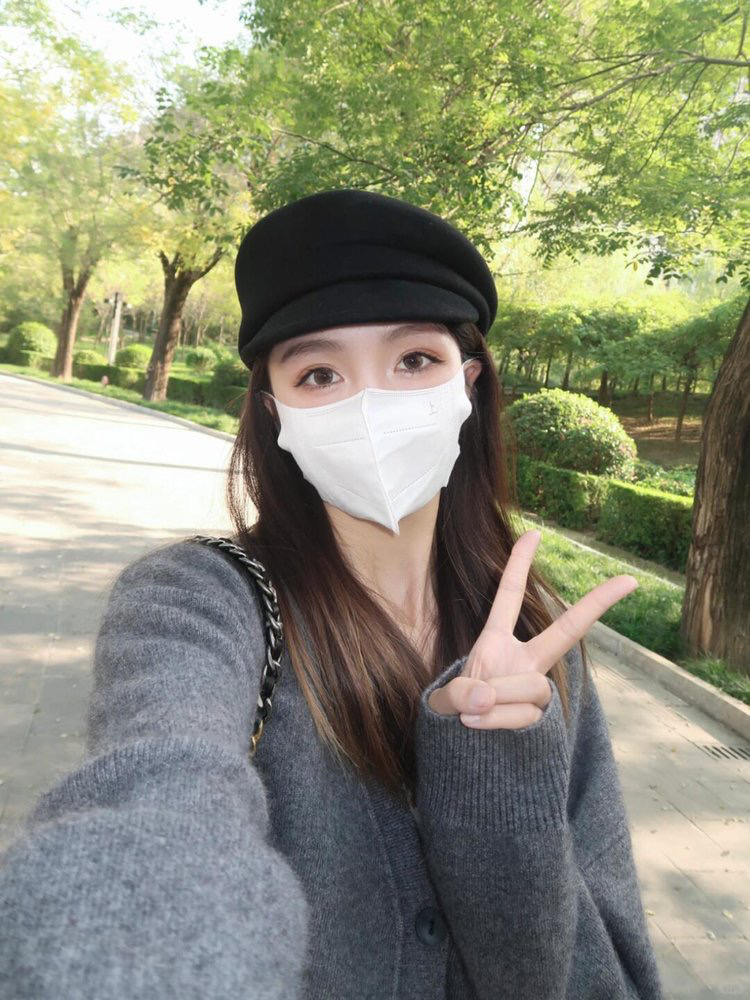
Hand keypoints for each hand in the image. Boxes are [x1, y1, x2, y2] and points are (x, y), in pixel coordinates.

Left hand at [427, 529, 637, 728]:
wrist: (462, 757)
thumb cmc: (451, 717)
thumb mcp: (443, 700)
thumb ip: (459, 694)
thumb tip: (487, 697)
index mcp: (495, 644)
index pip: (508, 598)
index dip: (518, 566)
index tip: (534, 533)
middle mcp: (522, 662)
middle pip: (565, 632)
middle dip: (596, 604)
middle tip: (628, 580)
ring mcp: (534, 691)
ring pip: (532, 686)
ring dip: (498, 700)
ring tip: (472, 714)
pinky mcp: (539, 721)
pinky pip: (527, 716)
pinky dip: (499, 722)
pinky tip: (479, 728)